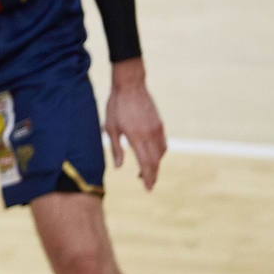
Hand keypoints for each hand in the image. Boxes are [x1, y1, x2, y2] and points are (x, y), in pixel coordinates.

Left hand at [104, 58, 165, 190]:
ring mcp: (157, 129)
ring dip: (155, 164)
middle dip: (153, 175)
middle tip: (146, 184)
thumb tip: (120, 167)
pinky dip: (159, 153)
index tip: (148, 188)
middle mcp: (150, 135)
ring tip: (144, 171)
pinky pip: (163, 143)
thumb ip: (116, 148)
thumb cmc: (116, 106)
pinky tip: (150, 155)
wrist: (130, 85)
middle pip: (156, 161)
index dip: (148, 178)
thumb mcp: (110, 127)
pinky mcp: (160, 124)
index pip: (146, 163)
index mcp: (137, 137)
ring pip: (161, 153)